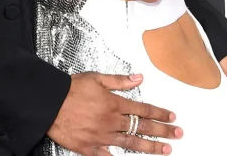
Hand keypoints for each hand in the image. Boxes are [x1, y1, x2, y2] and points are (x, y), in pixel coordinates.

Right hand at [49, 72, 179, 154]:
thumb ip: (118, 80)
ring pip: (131, 142)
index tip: (172, 117)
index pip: (143, 109)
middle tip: (178, 134)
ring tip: (165, 150)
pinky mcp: (90, 147)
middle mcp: (111, 121)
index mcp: (113, 103)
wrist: (48, 103)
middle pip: (142, 127)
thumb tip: (139, 78)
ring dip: (150, 147)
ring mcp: (102, 136)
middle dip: (163, 131)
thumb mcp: (94, 78)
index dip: (159, 113)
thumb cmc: (69, 89)